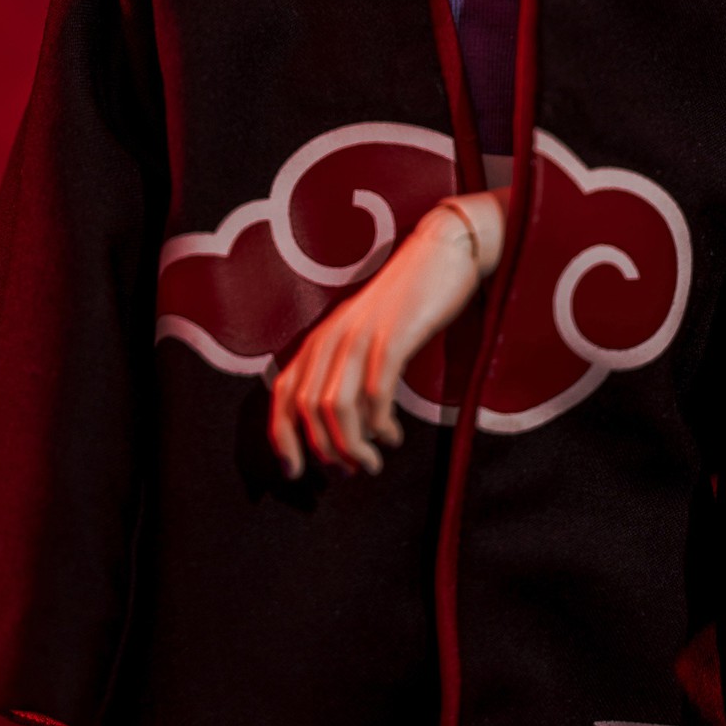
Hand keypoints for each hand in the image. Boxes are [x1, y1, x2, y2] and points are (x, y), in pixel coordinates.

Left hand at [268, 187, 505, 476]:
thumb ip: (347, 370)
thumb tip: (344, 424)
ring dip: (352, 445)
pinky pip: (375, 392)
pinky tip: (392, 435)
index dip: (282, 437)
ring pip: (337, 407)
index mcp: (319, 338)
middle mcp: (330, 338)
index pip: (284, 394)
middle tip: (349, 472)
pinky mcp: (391, 337)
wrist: (442, 253)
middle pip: (308, 408)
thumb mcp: (365, 335)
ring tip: (370, 463)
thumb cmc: (407, 303)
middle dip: (325, 450)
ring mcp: (359, 336)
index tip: (294, 472)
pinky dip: (380, 424)